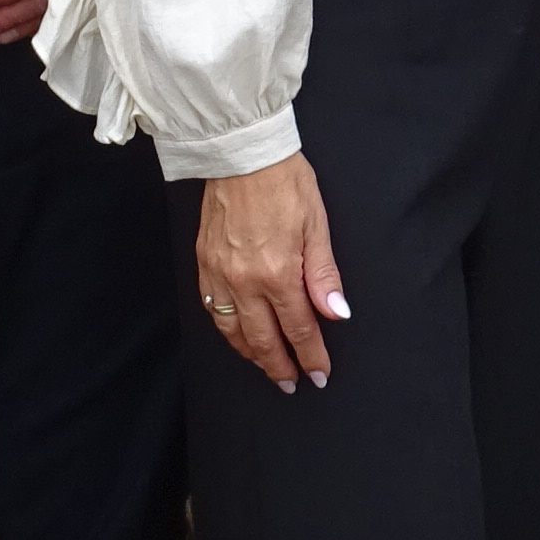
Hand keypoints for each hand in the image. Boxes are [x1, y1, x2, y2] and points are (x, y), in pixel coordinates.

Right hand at [196, 154, 348, 391]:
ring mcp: (220, 274)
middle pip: (263, 339)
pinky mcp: (204, 264)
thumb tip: (335, 313)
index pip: (298, 328)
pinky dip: (226, 330)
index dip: (310, 355)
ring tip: (267, 366)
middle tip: (291, 384)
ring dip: (251, 354)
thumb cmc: (285, 182)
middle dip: (279, 366)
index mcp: (278, 272)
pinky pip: (211, 310)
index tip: (319, 374)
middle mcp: (245, 281)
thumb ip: (323, 275)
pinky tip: (236, 334)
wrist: (242, 155)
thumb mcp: (317, 225)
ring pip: (233, 331)